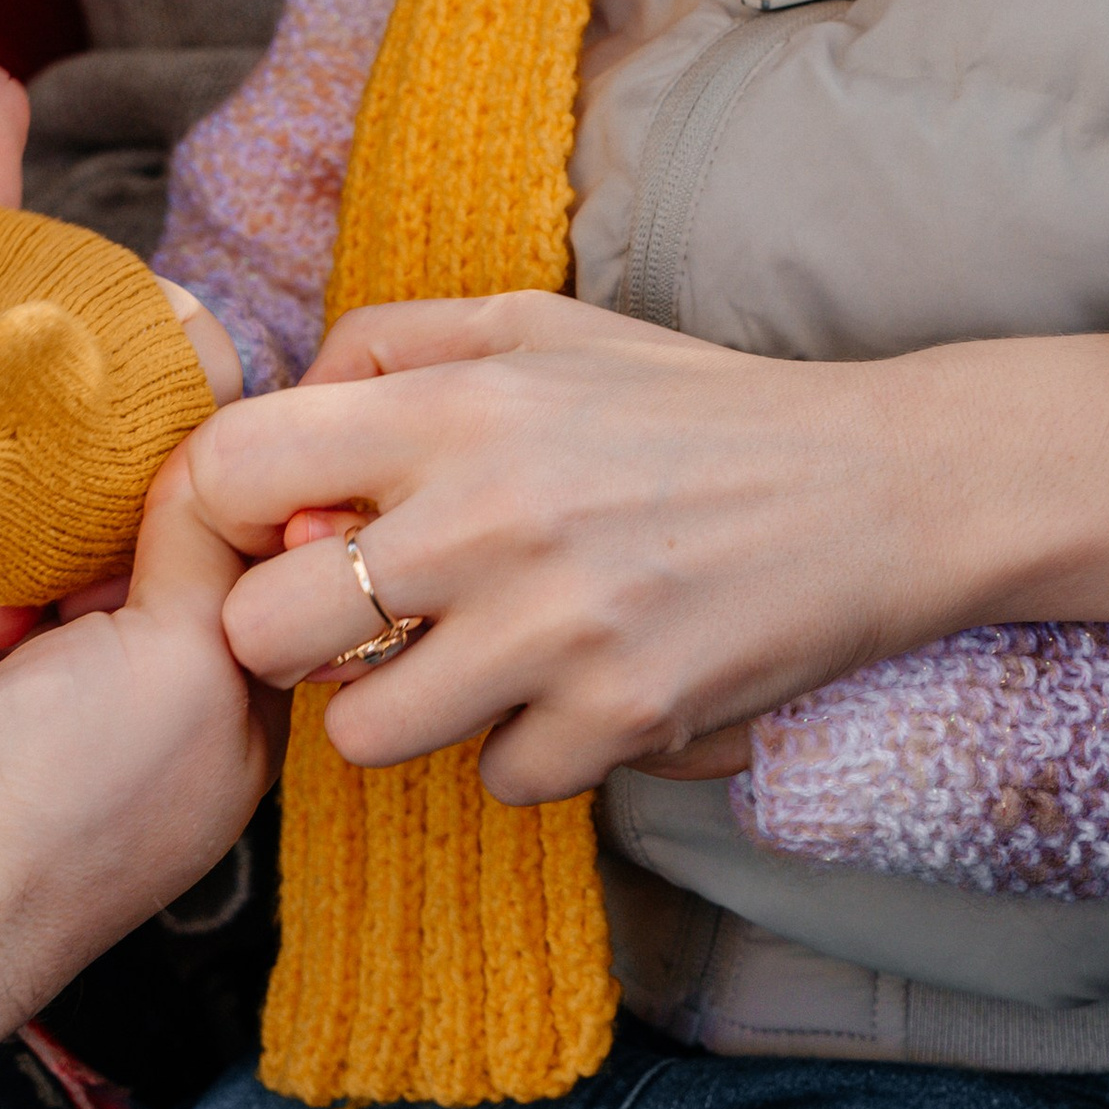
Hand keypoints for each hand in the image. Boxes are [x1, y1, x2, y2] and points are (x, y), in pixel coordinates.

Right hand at [0, 454, 284, 1036]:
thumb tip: (221, 465)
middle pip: (119, 562)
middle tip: (42, 539)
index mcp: (230, 713)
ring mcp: (36, 717)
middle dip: (70, 535)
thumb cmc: (61, 794)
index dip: (193, 505)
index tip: (146, 457)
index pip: (237, 569)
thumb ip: (210, 549)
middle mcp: (143, 714)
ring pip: (17, 576)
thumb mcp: (180, 656)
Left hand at [186, 293, 1108, 805]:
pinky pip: (497, 780)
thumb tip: (286, 405)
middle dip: (288, 636)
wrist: (878, 489)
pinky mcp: (622, 719)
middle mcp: (486, 517)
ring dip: (400, 712)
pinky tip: (573, 694)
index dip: (230, 516)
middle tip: (352, 623)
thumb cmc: (690, 408)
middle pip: (262, 629)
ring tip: (466, 666)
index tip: (280, 532)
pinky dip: (525, 752)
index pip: (235, 469)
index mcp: (454, 408)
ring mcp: (553, 631)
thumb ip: (395, 347)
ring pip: (361, 732)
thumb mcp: (539, 328)